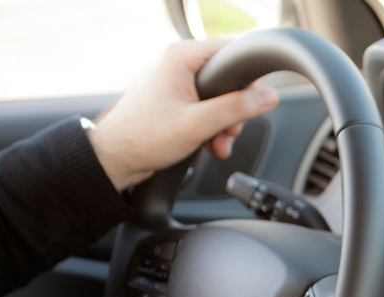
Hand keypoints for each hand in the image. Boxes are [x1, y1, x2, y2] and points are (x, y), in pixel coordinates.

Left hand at [87, 39, 279, 190]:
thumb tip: (269, 96)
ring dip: (222, 122)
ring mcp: (170, 80)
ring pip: (214, 96)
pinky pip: (199, 105)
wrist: (113, 158)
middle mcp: (173, 62)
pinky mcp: (168, 98)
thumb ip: (238, 108)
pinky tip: (208, 143)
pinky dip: (208, 125)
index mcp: (178, 56)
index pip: (229, 51)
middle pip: (224, 78)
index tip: (256, 99)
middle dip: (233, 110)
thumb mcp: (200, 123)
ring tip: (218, 143)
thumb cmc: (144, 137)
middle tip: (231, 130)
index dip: (248, 77)